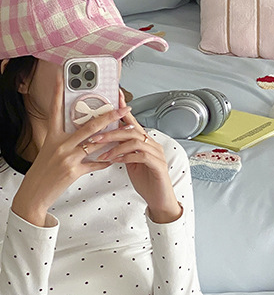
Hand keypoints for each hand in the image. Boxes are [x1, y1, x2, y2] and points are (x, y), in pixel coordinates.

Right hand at [12, 74, 127, 226]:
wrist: (33, 194)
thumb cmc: (43, 171)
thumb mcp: (50, 150)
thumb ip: (66, 138)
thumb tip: (84, 130)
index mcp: (53, 136)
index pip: (55, 110)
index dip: (57, 93)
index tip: (63, 77)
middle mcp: (60, 144)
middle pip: (89, 126)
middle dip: (109, 116)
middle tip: (123, 108)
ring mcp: (67, 158)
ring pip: (97, 143)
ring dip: (116, 138)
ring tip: (128, 131)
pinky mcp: (73, 171)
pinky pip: (96, 163)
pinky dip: (107, 161)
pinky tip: (115, 158)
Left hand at [90, 90, 181, 223]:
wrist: (160, 198)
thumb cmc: (145, 180)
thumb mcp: (130, 162)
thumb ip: (121, 150)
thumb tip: (103, 143)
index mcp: (144, 141)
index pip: (132, 121)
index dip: (123, 108)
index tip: (114, 96)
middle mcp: (152, 144)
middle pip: (132, 129)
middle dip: (111, 131)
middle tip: (94, 137)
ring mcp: (156, 153)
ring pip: (135, 140)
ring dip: (116, 145)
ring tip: (101, 152)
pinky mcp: (158, 165)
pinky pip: (140, 155)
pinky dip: (126, 156)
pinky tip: (115, 161)